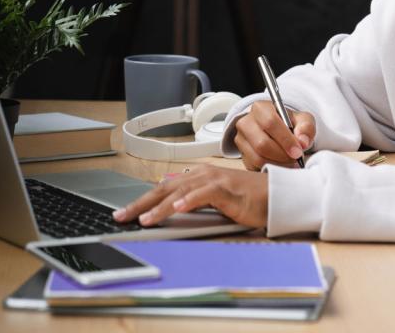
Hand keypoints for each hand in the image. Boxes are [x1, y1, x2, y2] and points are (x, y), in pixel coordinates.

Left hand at [113, 164, 268, 227]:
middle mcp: (202, 175)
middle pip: (164, 189)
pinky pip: (202, 195)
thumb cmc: (246, 199)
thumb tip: (171, 204)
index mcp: (197, 177)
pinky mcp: (225, 189)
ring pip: (179, 193)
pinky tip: (176, 209)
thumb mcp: (214, 200)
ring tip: (143, 219)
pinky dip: (188, 202)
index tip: (126, 213)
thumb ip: (193, 199)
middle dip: (141, 203)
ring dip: (159, 206)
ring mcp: (213, 180)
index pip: (163, 189)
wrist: (273, 195)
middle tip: (122, 216)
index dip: (142, 200)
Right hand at [233, 101, 315, 170]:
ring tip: (290, 162)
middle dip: (282, 155)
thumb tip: (302, 142)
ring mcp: (241, 140)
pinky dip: (271, 169)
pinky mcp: (242, 155)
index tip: (298, 151)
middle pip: (262, 144)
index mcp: (260, 108)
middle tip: (296, 158)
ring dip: (278, 164)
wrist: (279, 131)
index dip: (285, 139)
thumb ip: (306, 128)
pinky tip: (281, 164)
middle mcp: (246, 123)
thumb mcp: (302, 120)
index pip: (270, 122)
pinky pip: (255, 167)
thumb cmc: (290, 124)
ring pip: (258, 158)